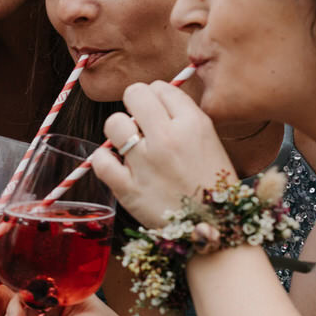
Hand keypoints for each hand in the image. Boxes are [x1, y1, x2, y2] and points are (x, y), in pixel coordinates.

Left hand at [94, 82, 235, 226]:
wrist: (215, 228)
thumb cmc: (213, 184)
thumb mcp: (210, 141)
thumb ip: (184, 118)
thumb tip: (156, 99)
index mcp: (193, 124)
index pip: (161, 87)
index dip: (157, 98)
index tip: (159, 112)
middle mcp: (168, 138)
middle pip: (134, 94)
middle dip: (135, 104)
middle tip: (140, 122)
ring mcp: (146, 163)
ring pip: (114, 123)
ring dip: (119, 131)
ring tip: (130, 145)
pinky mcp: (129, 188)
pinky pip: (100, 160)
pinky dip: (103, 160)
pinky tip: (115, 164)